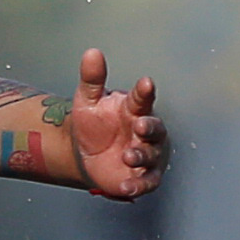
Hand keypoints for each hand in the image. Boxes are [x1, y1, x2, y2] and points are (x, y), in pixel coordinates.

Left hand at [58, 49, 169, 199]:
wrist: (84, 155)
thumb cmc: (92, 124)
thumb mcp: (87, 102)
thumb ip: (92, 79)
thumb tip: (91, 52)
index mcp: (134, 109)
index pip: (143, 98)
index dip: (145, 91)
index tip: (146, 83)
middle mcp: (146, 131)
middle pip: (155, 128)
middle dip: (150, 127)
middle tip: (139, 125)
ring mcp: (147, 154)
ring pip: (152, 155)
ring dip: (142, 155)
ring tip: (128, 155)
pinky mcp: (142, 176)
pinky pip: (147, 182)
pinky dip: (139, 185)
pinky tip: (127, 186)